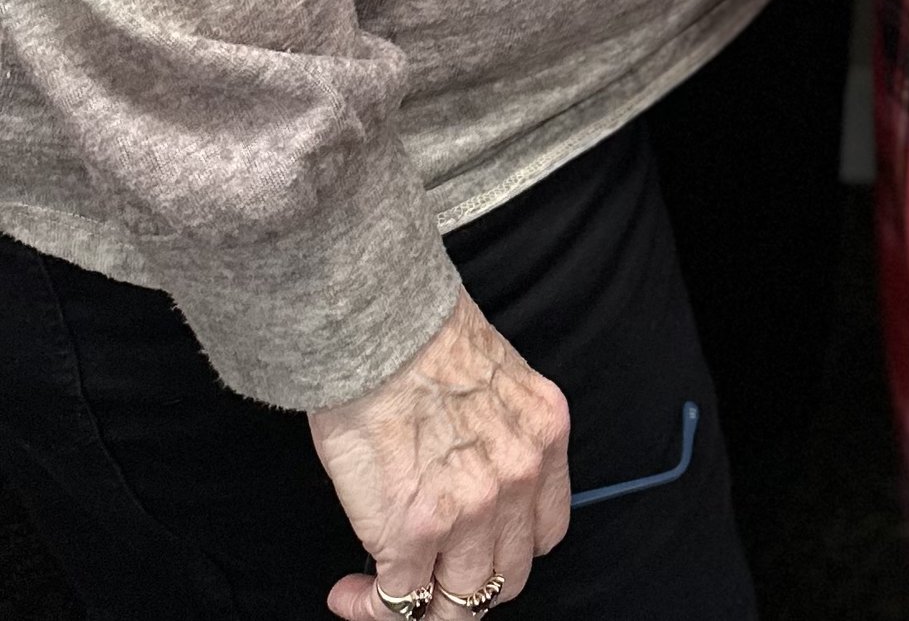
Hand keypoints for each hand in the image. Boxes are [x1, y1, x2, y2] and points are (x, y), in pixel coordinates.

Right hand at [309, 289, 570, 614]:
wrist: (381, 327)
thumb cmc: (422, 338)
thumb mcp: (498, 381)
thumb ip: (500, 436)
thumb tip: (470, 479)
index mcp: (545, 436)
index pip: (546, 531)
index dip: (507, 551)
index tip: (477, 552)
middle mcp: (519, 478)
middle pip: (507, 576)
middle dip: (468, 587)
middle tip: (431, 581)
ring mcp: (470, 512)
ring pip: (460, 605)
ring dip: (424, 611)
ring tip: (388, 597)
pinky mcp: (413, 532)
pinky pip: (398, 602)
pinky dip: (371, 608)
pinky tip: (351, 593)